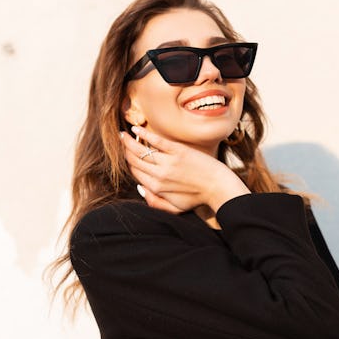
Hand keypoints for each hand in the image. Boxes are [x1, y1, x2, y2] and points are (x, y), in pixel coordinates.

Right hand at [120, 126, 249, 213]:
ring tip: (122, 135)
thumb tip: (140, 188)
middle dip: (124, 151)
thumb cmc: (197, 198)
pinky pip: (156, 141)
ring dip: (129, 141)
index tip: (126, 156)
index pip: (135, 173)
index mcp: (156, 188)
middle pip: (134, 161)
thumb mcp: (174, 208)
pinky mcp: (178, 151)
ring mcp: (168, 162)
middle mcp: (159, 175)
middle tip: (120, 142)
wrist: (218, 187)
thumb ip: (154, 202)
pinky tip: (136, 129)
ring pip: (141, 150)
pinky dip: (144, 134)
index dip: (128, 164)